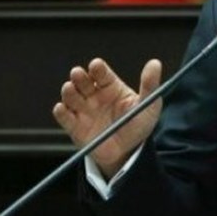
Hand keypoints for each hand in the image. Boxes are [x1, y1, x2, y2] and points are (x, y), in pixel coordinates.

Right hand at [53, 58, 162, 178]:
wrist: (128, 152)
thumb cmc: (138, 125)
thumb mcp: (149, 105)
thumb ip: (150, 85)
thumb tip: (155, 63)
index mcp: (111, 87)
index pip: (101, 73)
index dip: (97, 68)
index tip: (96, 65)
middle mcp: (94, 95)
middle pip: (83, 81)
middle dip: (78, 76)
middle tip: (78, 74)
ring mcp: (83, 110)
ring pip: (71, 96)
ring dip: (69, 91)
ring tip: (70, 89)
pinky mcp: (74, 126)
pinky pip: (64, 117)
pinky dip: (61, 112)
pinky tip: (62, 108)